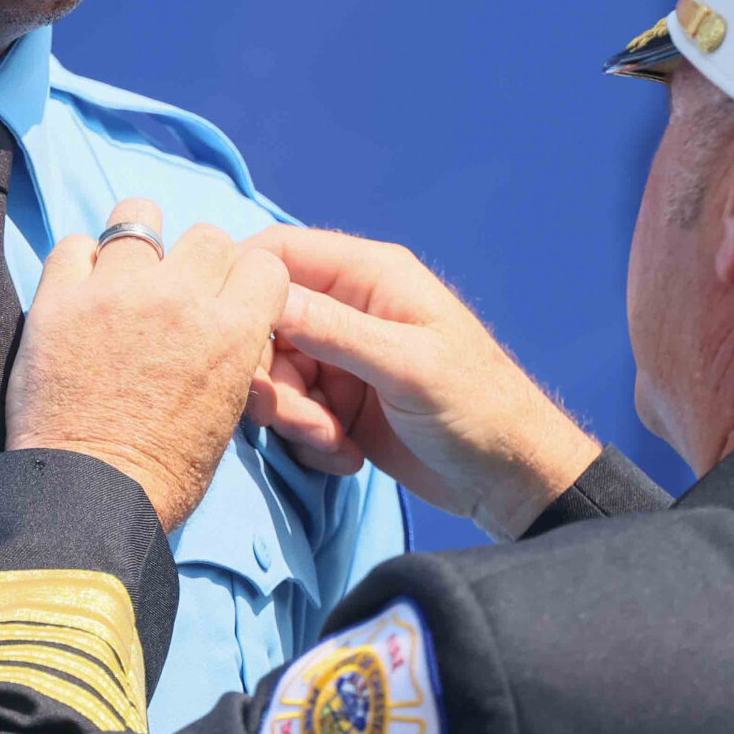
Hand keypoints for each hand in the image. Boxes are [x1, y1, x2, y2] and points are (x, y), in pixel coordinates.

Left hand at [7, 199, 288, 531]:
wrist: (88, 500)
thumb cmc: (163, 476)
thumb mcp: (227, 412)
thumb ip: (230, 350)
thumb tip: (219, 322)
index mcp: (233, 332)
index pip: (264, 262)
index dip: (247, 282)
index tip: (228, 300)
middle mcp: (181, 299)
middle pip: (208, 235)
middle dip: (198, 263)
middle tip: (177, 297)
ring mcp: (117, 293)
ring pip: (139, 216)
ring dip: (139, 243)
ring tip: (128, 275)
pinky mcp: (60, 300)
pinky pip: (74, 245)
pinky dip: (80, 263)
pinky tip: (82, 292)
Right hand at [242, 227, 600, 540]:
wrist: (508, 481)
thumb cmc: (477, 408)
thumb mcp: (406, 366)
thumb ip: (332, 329)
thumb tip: (262, 295)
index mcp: (370, 274)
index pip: (280, 252)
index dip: (244, 283)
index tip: (225, 334)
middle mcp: (349, 307)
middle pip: (265, 322)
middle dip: (271, 376)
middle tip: (301, 419)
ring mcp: (341, 356)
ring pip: (273, 373)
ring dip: (292, 416)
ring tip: (334, 442)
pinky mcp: (339, 402)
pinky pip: (292, 412)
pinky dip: (309, 439)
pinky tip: (347, 456)